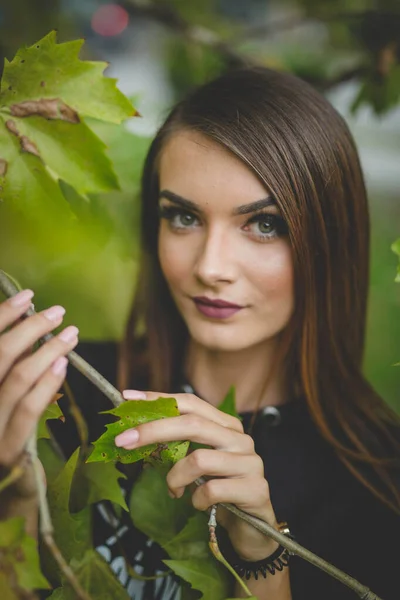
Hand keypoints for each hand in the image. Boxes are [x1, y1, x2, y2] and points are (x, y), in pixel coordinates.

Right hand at [0, 289, 78, 478]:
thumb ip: (14, 367)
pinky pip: (27, 410)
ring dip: (45, 351)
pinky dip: (47, 383)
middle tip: (56, 313)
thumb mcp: (7, 394)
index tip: (27, 297)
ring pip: (15, 379)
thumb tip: (34, 329)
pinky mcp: (7, 448)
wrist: (6, 489)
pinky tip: (63, 365)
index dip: (2, 316)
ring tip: (69, 333)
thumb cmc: (8, 431)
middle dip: (28, 328)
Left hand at [115, 389, 279, 560]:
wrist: (253, 527)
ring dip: (175, 478)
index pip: (190, 403)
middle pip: (193, 424)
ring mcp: (250, 462)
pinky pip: (211, 490)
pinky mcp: (254, 489)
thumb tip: (135, 433)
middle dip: (153, 430)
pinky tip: (197, 504)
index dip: (159, 399)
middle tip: (124, 441)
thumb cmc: (220, 490)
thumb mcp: (198, 463)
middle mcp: (240, 438)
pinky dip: (195, 499)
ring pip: (199, 459)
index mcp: (226, 426)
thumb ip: (179, 445)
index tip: (128, 397)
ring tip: (174, 491)